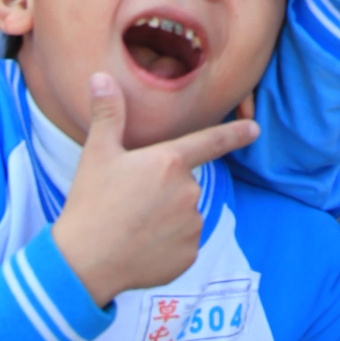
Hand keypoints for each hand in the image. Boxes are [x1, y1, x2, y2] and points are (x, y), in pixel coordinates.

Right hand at [49, 74, 258, 308]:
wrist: (84, 264)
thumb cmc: (90, 204)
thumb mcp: (97, 154)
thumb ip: (108, 114)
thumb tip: (101, 77)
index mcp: (169, 162)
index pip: (210, 142)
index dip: (235, 134)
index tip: (255, 129)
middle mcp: (188, 192)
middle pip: (185, 183)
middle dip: (164, 189)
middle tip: (130, 201)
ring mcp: (192, 226)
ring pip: (185, 214)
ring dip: (166, 217)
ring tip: (132, 226)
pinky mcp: (189, 256)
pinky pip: (183, 243)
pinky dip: (167, 244)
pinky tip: (141, 247)